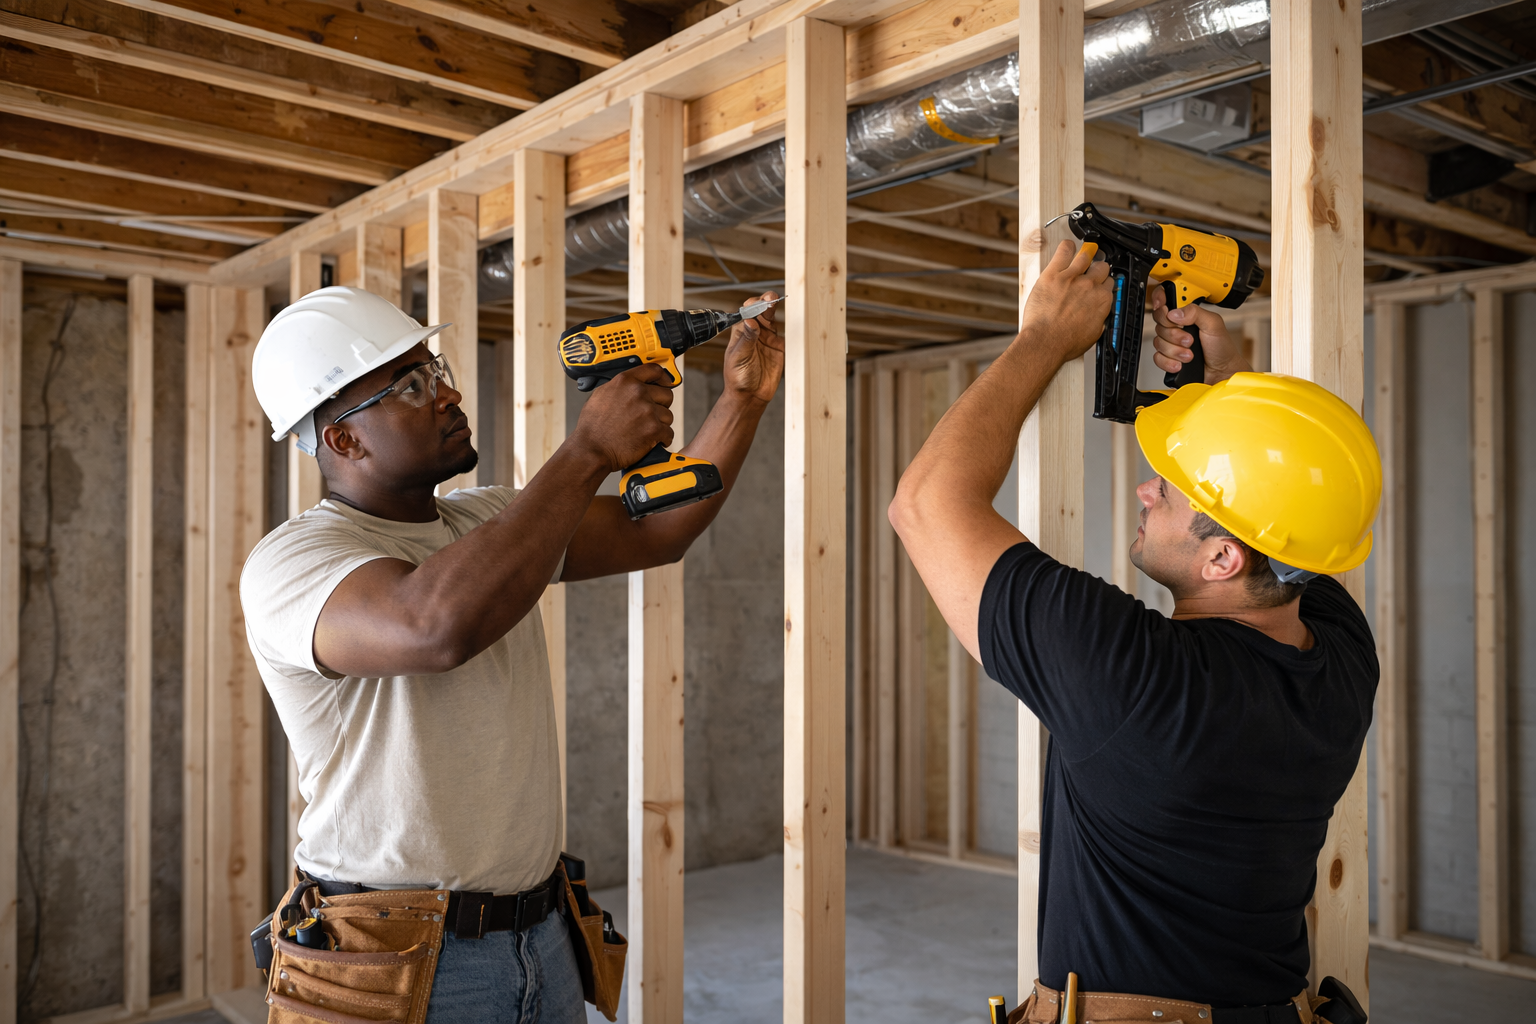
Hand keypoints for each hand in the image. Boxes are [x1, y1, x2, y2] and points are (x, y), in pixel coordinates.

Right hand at [570, 364, 674, 470]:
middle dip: (661, 405)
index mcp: (625, 381)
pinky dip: (662, 439)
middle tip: (650, 415)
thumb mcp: (601, 395)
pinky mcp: (654, 429)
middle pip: (667, 394)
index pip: (654, 370)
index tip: (666, 383)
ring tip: (645, 430)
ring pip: (668, 415)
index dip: (663, 378)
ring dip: (660, 424)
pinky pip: (669, 432)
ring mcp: (647, 411)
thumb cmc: (593, 427)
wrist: (592, 449)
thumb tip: (632, 385)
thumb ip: (620, 387)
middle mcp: (638, 393)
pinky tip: (651, 441)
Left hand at [721, 291, 783, 404]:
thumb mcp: (739, 358)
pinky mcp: (779, 347)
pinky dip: (787, 326)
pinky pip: (785, 333)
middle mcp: (754, 332)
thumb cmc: (738, 378)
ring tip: (775, 302)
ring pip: (772, 318)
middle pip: (760, 311)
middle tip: (771, 297)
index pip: (746, 312)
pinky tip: (789, 319)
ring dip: (774, 310)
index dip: (752, 305)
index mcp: (741, 332)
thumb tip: (749, 321)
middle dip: (765, 302)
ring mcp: (767, 338)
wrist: (750, 396)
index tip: (758, 303)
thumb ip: (746, 339)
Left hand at [1018, 241, 1113, 363]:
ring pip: (1085, 256)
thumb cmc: (1065, 342)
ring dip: (1085, 256)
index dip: (1103, 284)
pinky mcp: (1054, 274)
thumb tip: (1100, 315)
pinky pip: (1064, 251)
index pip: (1110, 283)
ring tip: (1081, 257)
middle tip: (1090, 273)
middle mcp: (1090, 286)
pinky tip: (1067, 248)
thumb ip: (1099, 319)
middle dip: (1097, 270)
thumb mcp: (1093, 335)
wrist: (1044, 342)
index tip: (1098, 285)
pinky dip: (1067, 247)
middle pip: (1101, 267)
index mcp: (1102, 300)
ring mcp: (1072, 278)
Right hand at [1149, 287, 1250, 382]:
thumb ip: (1195, 313)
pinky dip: (1169, 362)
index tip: (1165, 309)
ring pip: (1158, 342)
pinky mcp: (1167, 358)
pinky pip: (1157, 358)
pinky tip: (1181, 363)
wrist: (1221, 372)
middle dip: (1174, 335)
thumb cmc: (1221, 348)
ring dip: (1175, 351)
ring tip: (1190, 355)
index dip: (1160, 300)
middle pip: (1159, 324)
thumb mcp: (1213, 324)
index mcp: (1186, 314)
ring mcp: (1171, 343)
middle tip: (1189, 339)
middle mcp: (1177, 327)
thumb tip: (1174, 313)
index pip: (1166, 300)